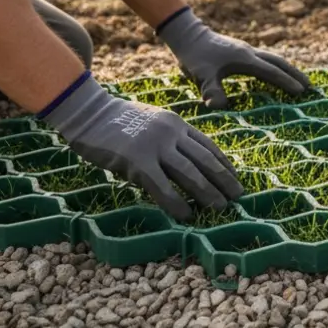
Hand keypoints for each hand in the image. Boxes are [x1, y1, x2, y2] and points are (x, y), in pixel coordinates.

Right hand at [39, 73, 242, 219]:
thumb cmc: (118, 122)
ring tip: (220, 208)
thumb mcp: (153, 123)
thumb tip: (186, 165)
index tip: (235, 178)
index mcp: (177, 124)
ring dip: (207, 192)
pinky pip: (161, 185)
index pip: (208, 146)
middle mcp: (171, 133)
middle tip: (238, 197)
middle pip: (204, 159)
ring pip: (188, 172)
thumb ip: (170, 140)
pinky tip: (186, 214)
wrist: (89, 113)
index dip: (224, 164)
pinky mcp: (136, 160)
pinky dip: (176, 202)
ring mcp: (154, 146)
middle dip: (223, 179)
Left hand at [157, 7, 309, 108]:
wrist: (187, 35)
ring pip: (274, 59)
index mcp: (245, 59)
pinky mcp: (241, 52)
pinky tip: (275, 75)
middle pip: (279, 63)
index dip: (286, 82)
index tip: (302, 92)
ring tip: (300, 81)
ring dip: (288, 70)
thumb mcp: (201, 75)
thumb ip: (211, 90)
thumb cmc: (194, 56)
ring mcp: (246, 51)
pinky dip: (276, 67)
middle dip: (295, 74)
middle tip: (311, 87)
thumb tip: (218, 106)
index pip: (271, 72)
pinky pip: (265, 60)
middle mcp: (250, 53)